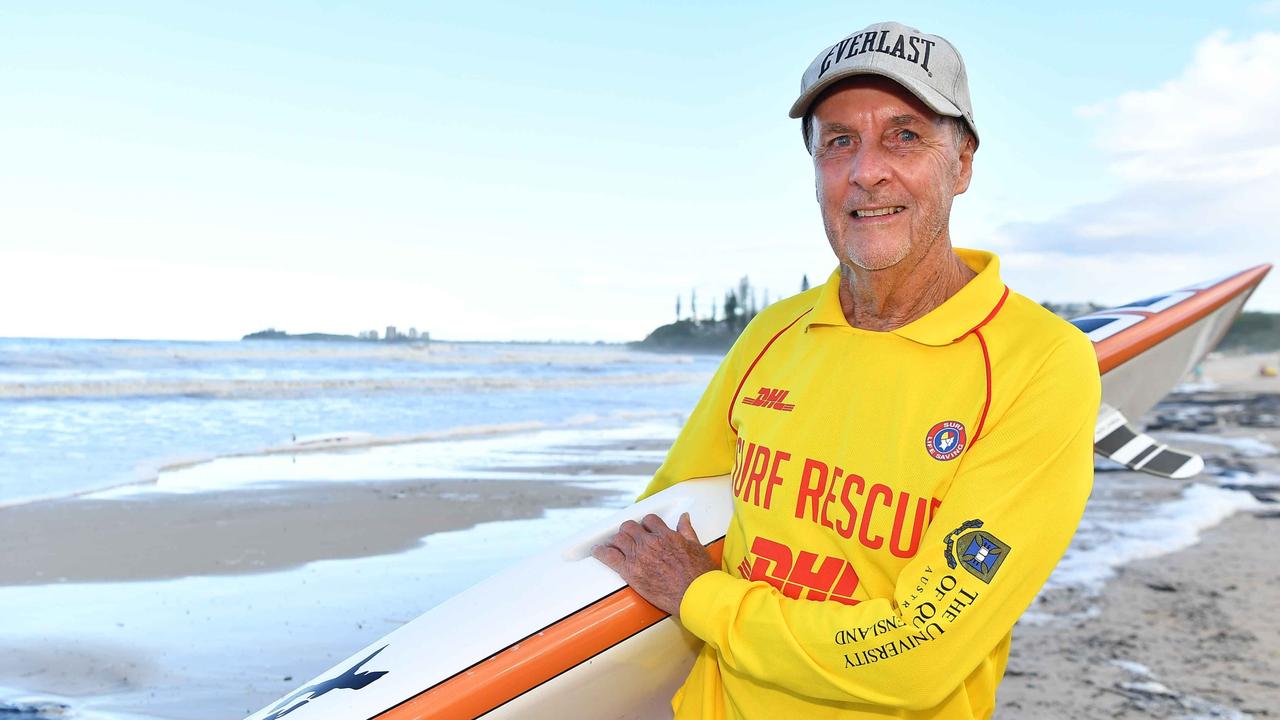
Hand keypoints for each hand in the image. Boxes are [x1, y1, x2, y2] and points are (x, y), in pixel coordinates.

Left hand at [592, 512, 716, 618]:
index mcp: (666, 535)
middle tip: (628, 538)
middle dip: (629, 531)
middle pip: (630, 527)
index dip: (645, 525)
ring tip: (614, 545)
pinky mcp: (631, 572)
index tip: (644, 530)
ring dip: (616, 540)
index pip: (648, 520)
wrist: (696, 595)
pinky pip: (609, 556)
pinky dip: (601, 552)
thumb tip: (684, 517)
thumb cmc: (699, 574)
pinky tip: (597, 551)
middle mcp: (650, 543)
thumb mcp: (696, 546)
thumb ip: (686, 530)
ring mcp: (639, 556)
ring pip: (618, 538)